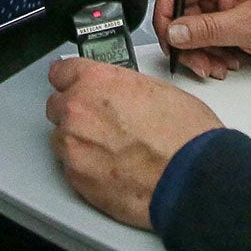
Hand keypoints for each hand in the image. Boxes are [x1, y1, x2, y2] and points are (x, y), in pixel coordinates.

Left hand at [45, 58, 222, 228]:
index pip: (60, 72)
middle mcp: (77, 110)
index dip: (71, 80)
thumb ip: (120, 88)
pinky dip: (85, 168)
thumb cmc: (185, 136)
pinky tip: (112, 170)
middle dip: (76, 113)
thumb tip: (115, 94)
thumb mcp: (155, 89)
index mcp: (95, 81)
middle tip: (103, 125)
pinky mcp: (76, 177)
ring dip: (79, 142)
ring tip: (112, 152)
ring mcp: (73, 145)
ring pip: (62, 138)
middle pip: (57, 106)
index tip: (73, 86)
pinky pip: (70, 167)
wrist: (193, 179)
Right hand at [152, 0, 250, 80]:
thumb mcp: (246, 25)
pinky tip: (225, 62)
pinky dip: (211, 54)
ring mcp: (218, 5)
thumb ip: (207, 29)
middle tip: (199, 63)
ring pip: (191, 31)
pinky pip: (205, 39)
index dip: (166, 18)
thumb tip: (174, 32)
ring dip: (201, 54)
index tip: (169, 43)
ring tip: (218, 66)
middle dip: (188, 44)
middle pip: (180, 16)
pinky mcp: (223, 21)